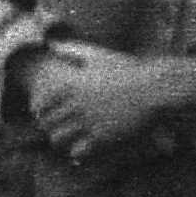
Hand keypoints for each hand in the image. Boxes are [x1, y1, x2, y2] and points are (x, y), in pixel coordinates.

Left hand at [20, 41, 195, 161]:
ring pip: (57, 140)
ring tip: (69, 141)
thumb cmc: (128, 71)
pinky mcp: (102, 138)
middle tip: (57, 130)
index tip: (45, 115)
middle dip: (49, 128)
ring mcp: (88, 122)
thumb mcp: (98, 55)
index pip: (40, 104)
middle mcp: (76, 104)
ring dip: (61, 141)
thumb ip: (73, 49)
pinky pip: (77, 152)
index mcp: (72, 86)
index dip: (40, 111)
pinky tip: (85, 150)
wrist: (155, 89)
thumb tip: (53, 43)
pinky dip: (77, 153)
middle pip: (46, 124)